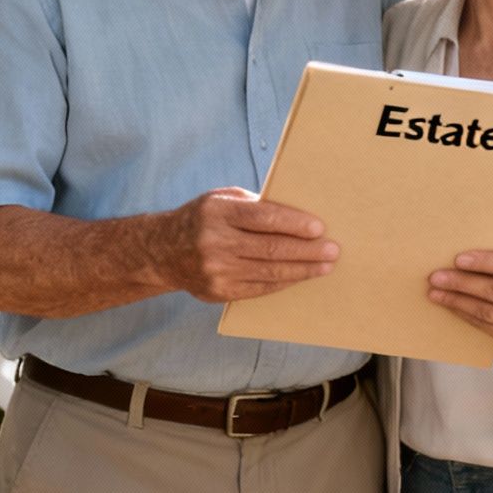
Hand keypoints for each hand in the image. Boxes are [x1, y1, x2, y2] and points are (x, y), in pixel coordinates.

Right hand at [159, 187, 338, 302]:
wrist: (161, 251)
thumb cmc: (201, 218)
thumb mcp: (220, 200)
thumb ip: (253, 205)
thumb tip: (296, 216)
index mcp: (216, 212)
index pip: (263, 218)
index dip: (293, 223)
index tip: (319, 227)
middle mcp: (214, 242)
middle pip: (270, 248)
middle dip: (306, 250)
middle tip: (332, 250)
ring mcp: (215, 270)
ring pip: (268, 272)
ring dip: (302, 270)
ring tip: (325, 265)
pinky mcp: (218, 292)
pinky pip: (259, 288)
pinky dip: (283, 282)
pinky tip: (300, 276)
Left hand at [428, 251, 492, 352]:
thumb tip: (466, 258)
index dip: (484, 262)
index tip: (458, 259)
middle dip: (462, 284)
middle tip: (436, 277)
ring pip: (488, 313)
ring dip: (458, 302)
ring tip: (436, 293)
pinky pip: (488, 328)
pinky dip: (467, 316)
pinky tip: (452, 307)